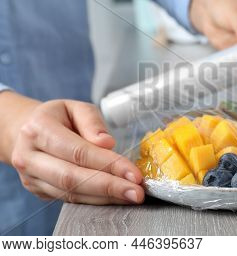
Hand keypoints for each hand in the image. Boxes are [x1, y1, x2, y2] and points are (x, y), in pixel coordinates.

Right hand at [6, 94, 143, 204]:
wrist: (27, 131)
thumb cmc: (58, 117)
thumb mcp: (76, 107)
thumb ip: (92, 122)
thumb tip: (107, 143)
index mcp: (38, 129)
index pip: (78, 151)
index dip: (108, 164)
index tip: (133, 173)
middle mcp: (28, 156)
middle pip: (72, 177)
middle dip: (109, 187)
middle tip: (136, 192)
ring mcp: (31, 177)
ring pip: (71, 193)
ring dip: (105, 197)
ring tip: (131, 196)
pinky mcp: (39, 191)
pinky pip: (70, 199)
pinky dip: (96, 200)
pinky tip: (116, 198)